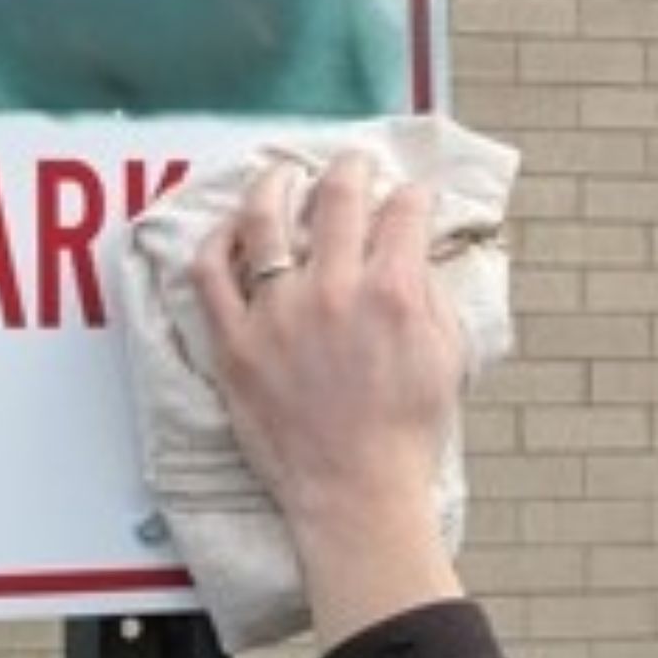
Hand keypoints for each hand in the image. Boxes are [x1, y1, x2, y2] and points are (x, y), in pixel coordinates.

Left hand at [191, 150, 465, 644]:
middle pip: (338, 196)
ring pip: (265, 219)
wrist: (356, 494)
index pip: (403, 211)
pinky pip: (210, 273)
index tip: (411, 192)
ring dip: (276, 184)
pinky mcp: (235, 343)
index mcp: (394, 293)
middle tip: (353, 162)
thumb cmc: (406, 435)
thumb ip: (430, 296)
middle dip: (351, 167)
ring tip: (281, 173)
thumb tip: (415, 253)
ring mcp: (278, 313)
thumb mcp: (447, 357)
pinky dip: (216, 241)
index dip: (412, 193)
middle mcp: (334, 290)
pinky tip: (228, 228)